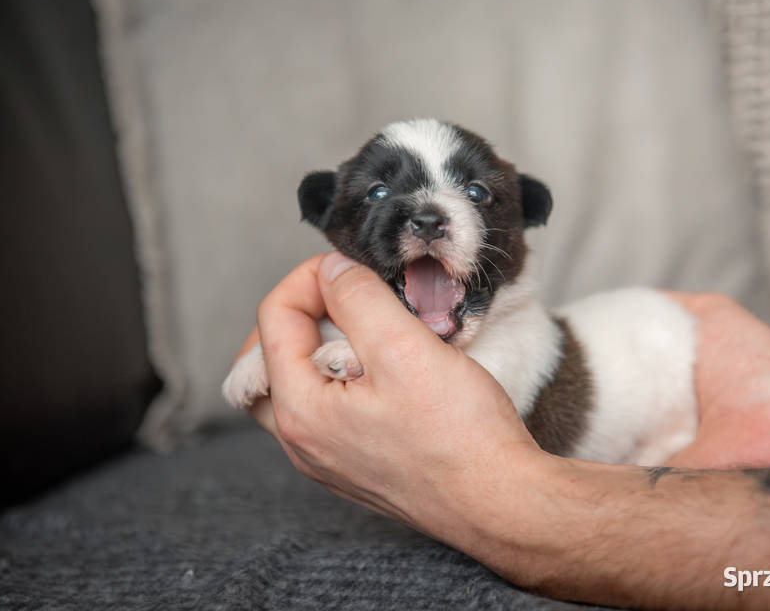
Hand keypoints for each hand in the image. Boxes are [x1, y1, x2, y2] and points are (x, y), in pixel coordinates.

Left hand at [244, 252, 543, 541]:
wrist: (501, 502)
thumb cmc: (459, 434)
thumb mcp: (405, 347)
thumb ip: (358, 298)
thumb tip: (332, 270)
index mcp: (300, 410)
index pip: (274, 318)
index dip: (311, 276)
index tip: (354, 266)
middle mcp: (302, 442)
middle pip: (269, 355)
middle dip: (304, 311)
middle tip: (347, 295)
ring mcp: (327, 459)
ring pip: (299, 384)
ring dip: (323, 344)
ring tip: (368, 328)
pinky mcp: (355, 466)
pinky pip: (327, 410)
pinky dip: (342, 376)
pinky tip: (386, 368)